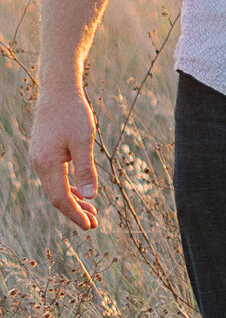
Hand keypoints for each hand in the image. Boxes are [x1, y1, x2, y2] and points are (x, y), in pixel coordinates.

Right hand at [28, 88, 99, 228]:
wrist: (58, 91)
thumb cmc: (73, 114)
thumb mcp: (84, 142)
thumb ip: (85, 170)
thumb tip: (91, 197)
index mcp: (47, 164)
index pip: (61, 198)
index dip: (75, 214)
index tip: (90, 225)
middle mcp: (39, 164)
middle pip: (56, 196)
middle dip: (75, 211)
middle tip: (94, 223)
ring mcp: (39, 158)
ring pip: (55, 187)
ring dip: (73, 199)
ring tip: (91, 210)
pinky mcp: (44, 152)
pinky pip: (55, 177)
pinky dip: (68, 186)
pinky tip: (81, 192)